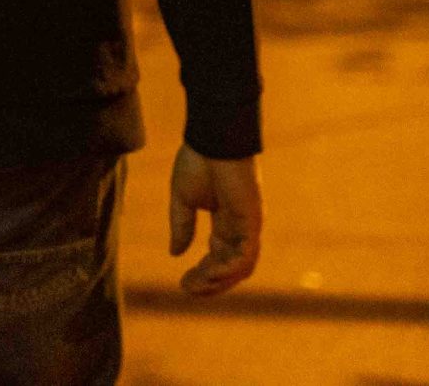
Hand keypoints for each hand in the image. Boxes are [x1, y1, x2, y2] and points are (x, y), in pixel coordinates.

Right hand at [167, 145, 261, 296]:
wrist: (212, 140)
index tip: (182, 282)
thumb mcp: (183, 200)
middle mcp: (239, 227)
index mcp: (225, 222)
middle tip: (188, 289)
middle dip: (210, 283)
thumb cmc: (198, 162)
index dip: (202, 273)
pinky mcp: (253, 221)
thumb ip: (182, 226)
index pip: (218, 257)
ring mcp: (249, 226)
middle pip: (231, 268)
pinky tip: (210, 273)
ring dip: (220, 281)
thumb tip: (175, 253)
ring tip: (197, 286)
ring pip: (241, 267)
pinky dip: (230, 268)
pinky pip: (246, 255)